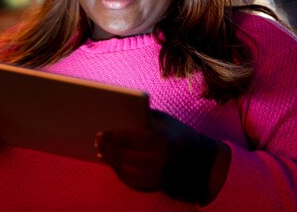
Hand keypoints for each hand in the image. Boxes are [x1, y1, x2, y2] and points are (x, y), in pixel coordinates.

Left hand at [94, 110, 218, 203]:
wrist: (198, 157)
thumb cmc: (175, 133)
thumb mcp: (163, 120)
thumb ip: (142, 117)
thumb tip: (116, 112)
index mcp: (163, 140)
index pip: (133, 138)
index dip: (115, 136)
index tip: (102, 133)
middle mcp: (162, 160)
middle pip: (128, 156)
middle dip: (110, 150)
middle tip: (98, 143)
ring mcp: (161, 175)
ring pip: (129, 171)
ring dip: (112, 163)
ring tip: (102, 153)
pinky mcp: (159, 185)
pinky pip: (135, 182)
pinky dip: (121, 174)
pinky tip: (113, 165)